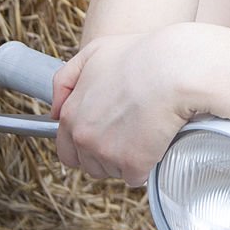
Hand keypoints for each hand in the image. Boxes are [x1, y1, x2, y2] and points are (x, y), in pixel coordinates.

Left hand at [51, 28, 203, 185]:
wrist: (175, 69)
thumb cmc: (141, 55)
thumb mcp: (94, 52)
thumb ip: (66, 79)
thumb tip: (55, 109)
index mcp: (71, 114)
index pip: (67, 149)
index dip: (87, 144)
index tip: (106, 135)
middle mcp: (84, 137)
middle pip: (89, 164)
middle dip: (105, 155)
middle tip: (129, 133)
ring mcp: (107, 153)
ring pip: (112, 171)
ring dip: (126, 160)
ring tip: (145, 132)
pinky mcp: (132, 164)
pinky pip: (136, 177)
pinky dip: (147, 166)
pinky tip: (156, 144)